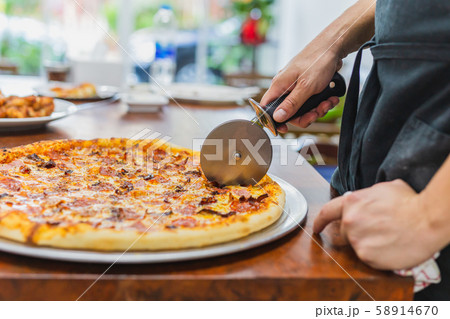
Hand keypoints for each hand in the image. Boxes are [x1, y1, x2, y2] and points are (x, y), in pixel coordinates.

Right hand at [261, 47, 341, 132]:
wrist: (334, 47)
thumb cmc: (318, 61)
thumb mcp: (306, 86)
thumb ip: (292, 104)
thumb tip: (277, 117)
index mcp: (279, 86)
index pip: (267, 108)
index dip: (274, 121)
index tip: (285, 129)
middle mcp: (285, 87)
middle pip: (289, 113)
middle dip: (305, 116)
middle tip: (317, 112)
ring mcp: (296, 87)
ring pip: (301, 109)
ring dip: (316, 109)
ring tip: (328, 102)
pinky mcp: (306, 87)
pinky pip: (310, 102)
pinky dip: (321, 103)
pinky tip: (330, 98)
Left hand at [313, 179, 439, 269]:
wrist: (427, 220)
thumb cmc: (410, 203)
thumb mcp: (384, 189)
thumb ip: (367, 196)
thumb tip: (366, 200)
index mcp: (351, 202)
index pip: (327, 212)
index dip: (320, 221)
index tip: (316, 228)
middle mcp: (349, 220)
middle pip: (344, 232)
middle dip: (356, 233)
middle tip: (376, 232)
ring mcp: (356, 239)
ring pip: (356, 245)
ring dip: (368, 244)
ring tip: (387, 238)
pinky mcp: (365, 255)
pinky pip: (367, 257)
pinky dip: (377, 255)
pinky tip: (390, 247)